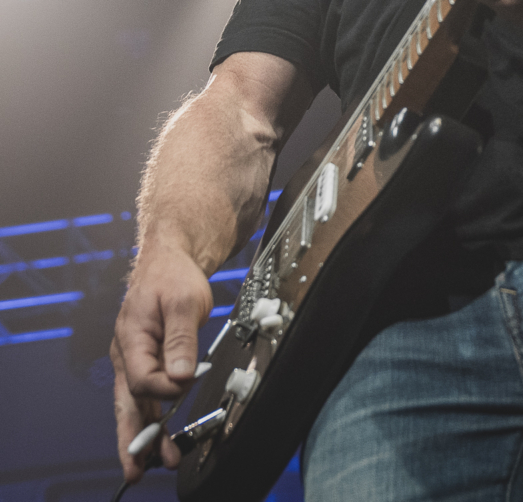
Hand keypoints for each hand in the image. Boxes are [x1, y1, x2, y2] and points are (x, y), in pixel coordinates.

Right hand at [111, 245, 213, 481]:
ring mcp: (135, 361)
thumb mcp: (183, 303)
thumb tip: (181, 377)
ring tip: (156, 463)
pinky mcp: (148, 362)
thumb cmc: (173, 278)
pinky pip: (148, 396)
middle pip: (128, 404)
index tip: (186, 383)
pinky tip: (161, 438)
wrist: (169, 263)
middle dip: (133, 438)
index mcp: (131, 340)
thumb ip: (182, 340)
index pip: (143, 379)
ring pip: (137, 405)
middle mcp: (128, 356)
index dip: (165, 388)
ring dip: (146, 435)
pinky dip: (154, 418)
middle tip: (138, 468)